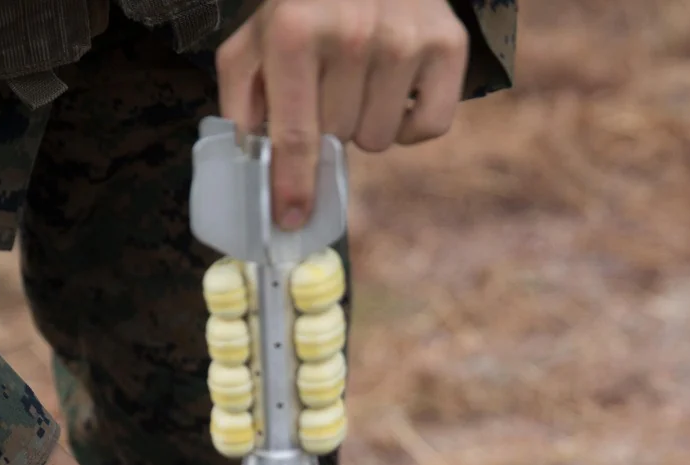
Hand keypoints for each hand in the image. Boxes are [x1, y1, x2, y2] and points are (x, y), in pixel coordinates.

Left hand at [217, 0, 469, 228]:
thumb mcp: (256, 36)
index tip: (291, 219)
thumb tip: (249, 162)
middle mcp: (353, 35)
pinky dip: (411, 121)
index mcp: (295, 33)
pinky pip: (428, 128)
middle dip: (328, 125)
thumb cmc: (307, 3)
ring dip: (367, 122)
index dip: (292, 184)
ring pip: (380, 139)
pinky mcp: (448, 44)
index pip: (294, 134)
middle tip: (328, 85)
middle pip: (339, 139)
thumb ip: (241, 97)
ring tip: (362, 78)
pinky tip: (397, 86)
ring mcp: (405, 40)